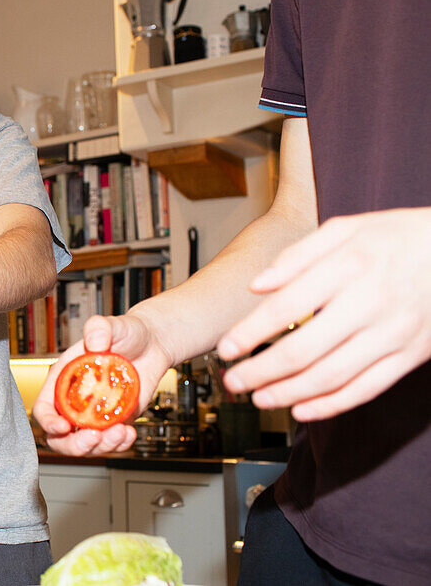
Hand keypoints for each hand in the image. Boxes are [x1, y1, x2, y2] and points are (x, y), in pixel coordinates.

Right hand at [32, 311, 173, 455]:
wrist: (151, 345)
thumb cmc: (125, 333)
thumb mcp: (111, 325)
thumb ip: (99, 327)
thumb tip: (95, 340)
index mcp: (63, 380)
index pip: (43, 408)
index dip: (48, 421)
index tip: (63, 426)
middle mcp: (75, 402)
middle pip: (59, 437)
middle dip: (75, 445)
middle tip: (95, 438)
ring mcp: (94, 415)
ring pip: (86, 445)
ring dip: (102, 447)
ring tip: (121, 432)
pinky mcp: (113, 422)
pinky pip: (109, 445)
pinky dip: (119, 446)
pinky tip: (129, 433)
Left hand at [218, 207, 430, 420]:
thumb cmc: (397, 237)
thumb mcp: (346, 228)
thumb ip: (297, 256)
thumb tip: (257, 285)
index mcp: (349, 266)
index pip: (287, 306)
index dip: (251, 332)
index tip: (225, 348)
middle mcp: (371, 302)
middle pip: (305, 349)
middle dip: (261, 371)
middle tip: (233, 381)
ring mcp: (394, 333)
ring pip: (333, 376)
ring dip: (289, 393)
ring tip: (259, 397)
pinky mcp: (412, 355)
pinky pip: (368, 388)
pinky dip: (332, 404)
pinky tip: (303, 409)